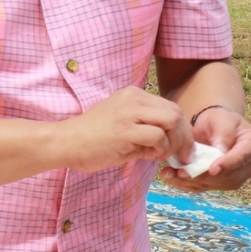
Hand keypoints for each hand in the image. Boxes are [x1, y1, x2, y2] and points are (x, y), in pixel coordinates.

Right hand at [55, 86, 191, 173]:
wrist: (66, 142)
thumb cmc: (92, 139)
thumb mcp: (123, 127)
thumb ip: (147, 130)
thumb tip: (172, 145)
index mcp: (134, 95)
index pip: (170, 107)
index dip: (182, 129)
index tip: (182, 147)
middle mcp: (134, 98)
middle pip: (175, 112)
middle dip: (185, 137)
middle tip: (183, 156)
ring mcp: (129, 112)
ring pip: (171, 121)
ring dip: (175, 143)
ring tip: (165, 156)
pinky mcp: (125, 129)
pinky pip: (158, 136)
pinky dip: (161, 149)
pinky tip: (150, 156)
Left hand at [159, 106, 250, 191]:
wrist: (213, 128)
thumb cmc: (219, 120)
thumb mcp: (221, 118)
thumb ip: (223, 133)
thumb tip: (221, 151)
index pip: (243, 157)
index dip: (228, 164)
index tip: (212, 168)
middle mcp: (250, 165)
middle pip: (230, 177)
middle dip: (204, 176)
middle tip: (183, 172)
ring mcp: (237, 177)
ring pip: (216, 185)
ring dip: (193, 182)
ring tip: (172, 174)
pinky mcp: (221, 184)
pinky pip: (205, 188)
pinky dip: (187, 184)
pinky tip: (172, 177)